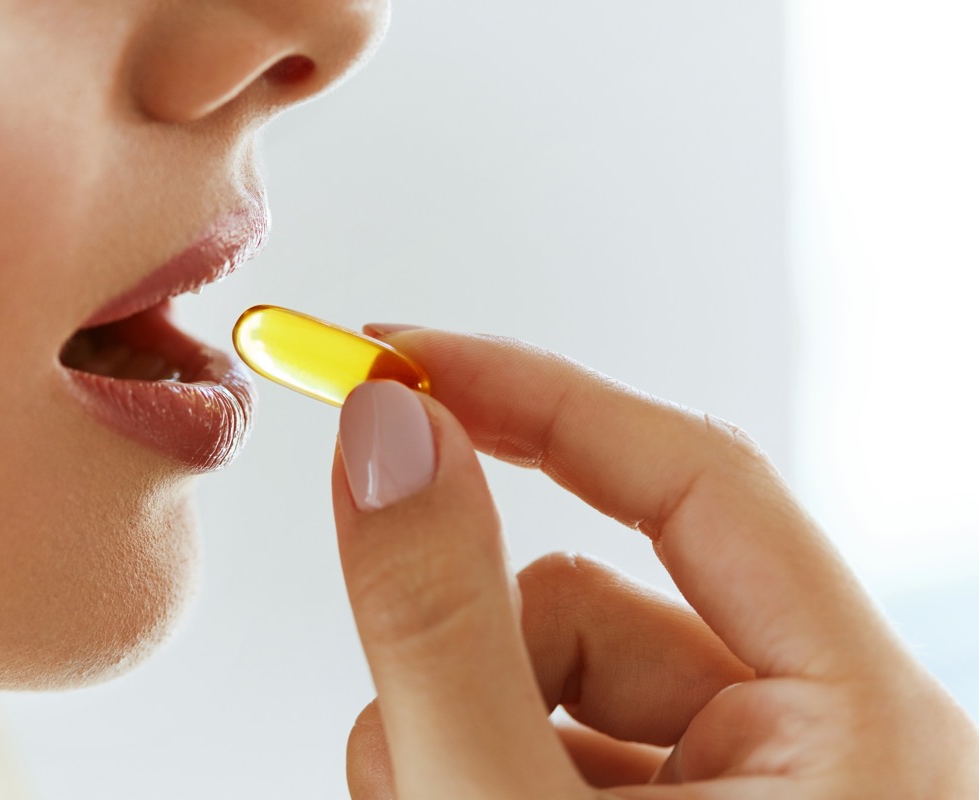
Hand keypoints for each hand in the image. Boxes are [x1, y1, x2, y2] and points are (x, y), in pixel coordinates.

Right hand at [332, 328, 978, 798]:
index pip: (693, 478)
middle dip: (468, 653)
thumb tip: (387, 437)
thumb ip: (444, 624)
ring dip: (455, 724)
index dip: (533, 399)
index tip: (398, 358)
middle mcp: (824, 745)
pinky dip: (475, 761)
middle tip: (405, 739)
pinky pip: (552, 733)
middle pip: (596, 599)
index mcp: (862, 728)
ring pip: (555, 671)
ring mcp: (749, 791)